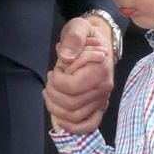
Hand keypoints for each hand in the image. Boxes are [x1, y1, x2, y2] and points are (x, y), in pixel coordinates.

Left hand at [43, 16, 113, 133]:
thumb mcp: (79, 26)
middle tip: (50, 82)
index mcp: (100, 69)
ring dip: (56, 108)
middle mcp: (104, 88)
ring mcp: (102, 100)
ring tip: (50, 93)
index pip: (72, 87)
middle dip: (53, 94)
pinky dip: (73, 127)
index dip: (56, 82)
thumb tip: (66, 57)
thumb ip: (73, 38)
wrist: (100, 42)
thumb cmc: (87, 35)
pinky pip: (89, 125)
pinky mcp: (99, 107)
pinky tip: (60, 119)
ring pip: (75, 117)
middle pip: (71, 104)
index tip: (54, 71)